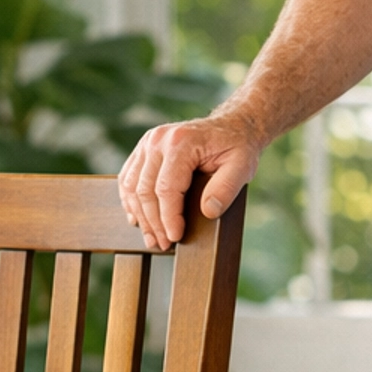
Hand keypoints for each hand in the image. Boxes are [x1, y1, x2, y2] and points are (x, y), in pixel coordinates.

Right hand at [117, 108, 262, 250]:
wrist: (231, 127)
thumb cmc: (236, 147)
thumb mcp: (242, 167)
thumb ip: (226, 189)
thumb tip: (208, 212)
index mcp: (181, 142)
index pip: (166, 188)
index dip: (169, 217)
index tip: (175, 238)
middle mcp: (159, 140)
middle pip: (145, 190)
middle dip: (153, 222)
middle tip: (163, 244)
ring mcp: (148, 143)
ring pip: (132, 187)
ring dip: (140, 216)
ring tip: (152, 238)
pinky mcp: (144, 149)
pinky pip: (128, 178)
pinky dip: (131, 201)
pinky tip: (139, 218)